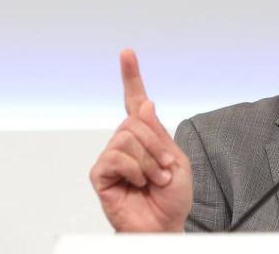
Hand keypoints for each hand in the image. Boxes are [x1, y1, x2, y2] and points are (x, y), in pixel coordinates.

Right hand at [90, 49, 192, 231]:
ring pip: (127, 138)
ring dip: (149, 162)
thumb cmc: (171, 198)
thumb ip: (159, 132)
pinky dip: (135, 171)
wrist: (163, 226)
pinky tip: (137, 184)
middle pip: (136, 121)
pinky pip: (116, 158)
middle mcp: (126, 142)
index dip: (131, 76)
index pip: (135, 101)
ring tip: (154, 180)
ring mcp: (112, 157)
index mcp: (147, 135)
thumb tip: (143, 103)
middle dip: (157, 146)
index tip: (127, 53)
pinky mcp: (101, 174)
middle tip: (165, 170)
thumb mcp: (176, 160)